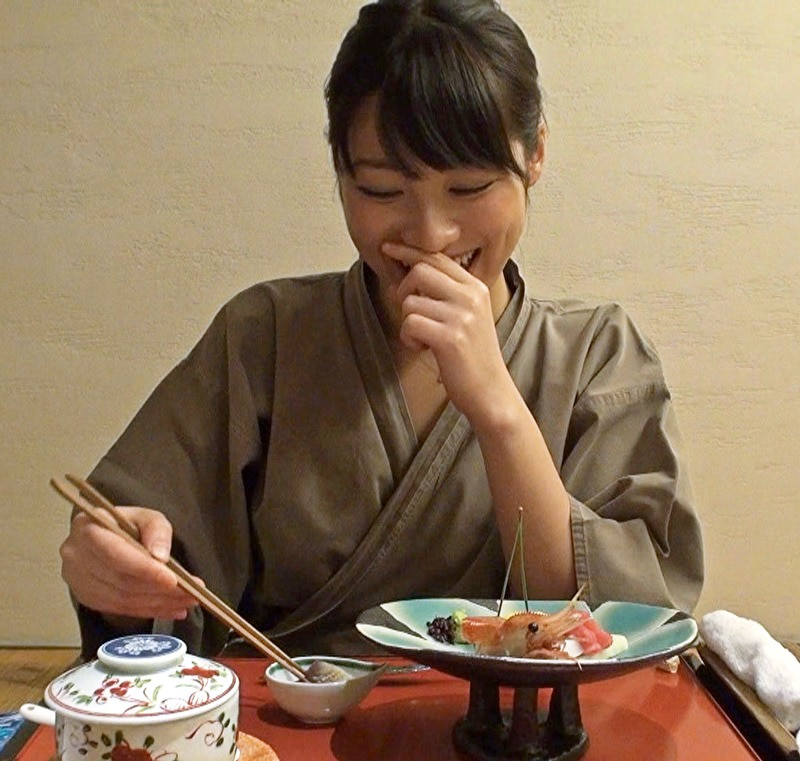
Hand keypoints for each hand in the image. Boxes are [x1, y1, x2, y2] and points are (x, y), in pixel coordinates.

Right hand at [60, 506, 199, 620]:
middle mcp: (76, 555)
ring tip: (187, 602)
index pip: (116, 554)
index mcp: (87, 527)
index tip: (173, 580)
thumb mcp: (146, 516)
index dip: (145, 570)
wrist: (104, 535)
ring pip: (122, 599)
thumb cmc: (126, 523)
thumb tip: (160, 556)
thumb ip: (156, 530)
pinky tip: (171, 609)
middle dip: (160, 590)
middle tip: (191, 593)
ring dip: (158, 603)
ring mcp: (77, 580)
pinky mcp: (85, 597)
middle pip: (121, 581)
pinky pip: (120, 609)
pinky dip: (148, 610)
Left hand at [384, 242, 512, 422]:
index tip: (388, 247)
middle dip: (404, 290)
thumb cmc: (472, 356)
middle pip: (420, 271)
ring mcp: (461, 316)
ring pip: (410, 301)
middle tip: (410, 313)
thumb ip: (446, 293)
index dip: (409, 251)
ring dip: (408, 322)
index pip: (437, 257)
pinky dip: (409, 338)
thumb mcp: (467, 316)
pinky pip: (409, 324)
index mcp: (475, 287)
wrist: (490, 391)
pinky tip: (424, 349)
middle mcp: (471, 296)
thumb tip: (406, 275)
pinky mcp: (449, 337)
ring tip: (425, 339)